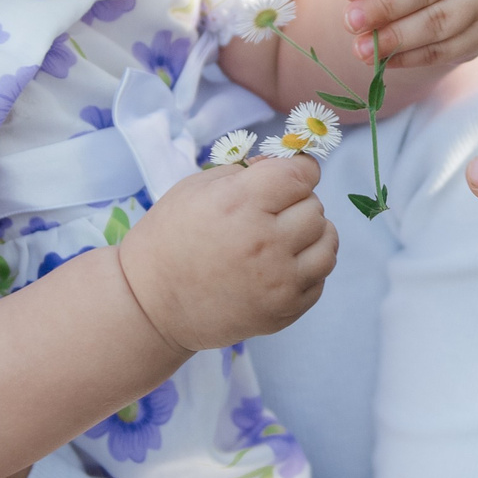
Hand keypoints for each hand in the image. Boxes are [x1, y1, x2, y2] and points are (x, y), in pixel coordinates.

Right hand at [118, 157, 336, 353]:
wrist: (150, 305)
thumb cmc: (169, 238)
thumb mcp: (196, 188)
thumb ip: (246, 172)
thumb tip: (288, 166)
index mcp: (241, 203)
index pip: (302, 174)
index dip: (298, 171)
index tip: (288, 178)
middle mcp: (266, 241)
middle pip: (315, 207)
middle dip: (298, 204)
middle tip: (272, 213)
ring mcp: (278, 281)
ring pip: (327, 243)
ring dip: (312, 236)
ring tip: (286, 238)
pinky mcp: (284, 311)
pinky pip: (320, 278)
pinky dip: (307, 268)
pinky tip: (281, 266)